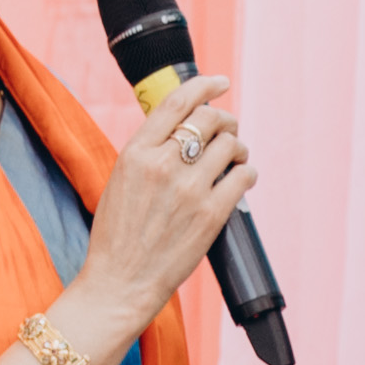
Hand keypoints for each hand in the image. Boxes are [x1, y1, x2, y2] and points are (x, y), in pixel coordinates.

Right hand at [74, 73, 257, 350]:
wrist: (120, 282)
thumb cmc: (117, 236)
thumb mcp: (120, 180)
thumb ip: (148, 152)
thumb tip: (181, 129)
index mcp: (136, 152)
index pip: (178, 101)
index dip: (205, 85)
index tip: (220, 83)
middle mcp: (163, 164)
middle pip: (211, 119)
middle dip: (225, 120)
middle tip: (228, 132)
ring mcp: (189, 189)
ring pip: (231, 145)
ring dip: (238, 148)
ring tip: (235, 158)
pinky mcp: (211, 214)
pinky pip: (244, 176)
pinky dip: (247, 173)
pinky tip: (240, 179)